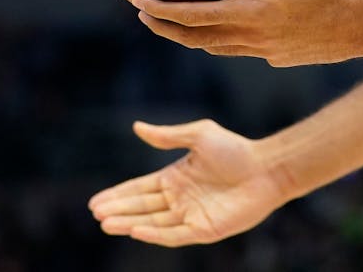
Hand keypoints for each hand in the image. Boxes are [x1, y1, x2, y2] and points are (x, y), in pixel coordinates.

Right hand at [88, 119, 287, 245]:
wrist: (267, 167)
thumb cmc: (236, 149)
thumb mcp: (199, 135)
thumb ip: (168, 135)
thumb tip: (137, 126)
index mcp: (176, 177)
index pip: (140, 189)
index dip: (119, 194)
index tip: (95, 201)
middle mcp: (180, 198)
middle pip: (142, 207)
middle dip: (118, 210)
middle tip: (95, 213)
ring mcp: (191, 215)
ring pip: (153, 222)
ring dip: (129, 223)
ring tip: (106, 223)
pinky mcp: (204, 230)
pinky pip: (174, 235)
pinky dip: (154, 234)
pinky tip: (135, 230)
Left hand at [132, 0, 362, 65]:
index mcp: (250, 16)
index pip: (194, 18)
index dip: (163, 12)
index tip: (138, 2)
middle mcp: (251, 40)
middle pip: (196, 40)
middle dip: (166, 29)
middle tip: (144, 15)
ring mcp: (264, 53)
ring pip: (217, 49)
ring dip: (192, 38)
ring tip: (175, 25)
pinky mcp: (278, 57)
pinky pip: (240, 50)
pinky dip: (222, 41)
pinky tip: (227, 26)